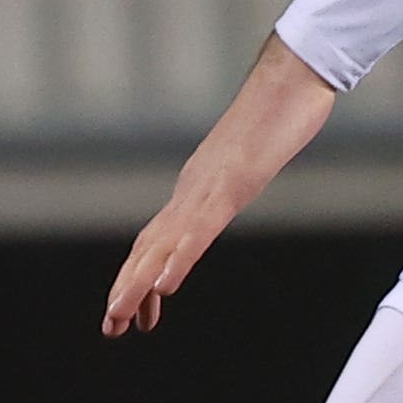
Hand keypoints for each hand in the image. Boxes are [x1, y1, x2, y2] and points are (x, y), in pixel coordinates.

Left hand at [105, 40, 342, 336]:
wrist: (293, 74)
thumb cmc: (281, 109)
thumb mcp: (254, 155)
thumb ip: (238, 174)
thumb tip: (237, 183)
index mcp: (198, 186)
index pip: (159, 238)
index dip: (140, 274)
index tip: (130, 309)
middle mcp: (193, 187)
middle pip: (148, 246)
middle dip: (126, 289)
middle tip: (108, 327)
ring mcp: (209, 186)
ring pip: (164, 243)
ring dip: (138, 283)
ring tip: (118, 317)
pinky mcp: (230, 183)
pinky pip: (198, 229)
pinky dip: (177, 259)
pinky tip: (163, 287)